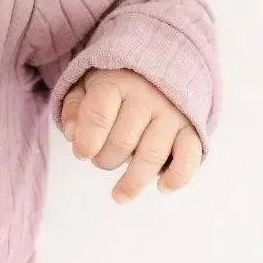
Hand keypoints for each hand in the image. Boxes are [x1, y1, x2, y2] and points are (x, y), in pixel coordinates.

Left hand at [59, 67, 202, 203]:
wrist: (163, 66)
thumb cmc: (117, 83)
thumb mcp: (87, 84)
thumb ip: (74, 107)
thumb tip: (71, 135)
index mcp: (118, 82)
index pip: (99, 115)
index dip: (87, 140)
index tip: (81, 154)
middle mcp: (148, 97)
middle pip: (123, 141)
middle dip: (106, 160)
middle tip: (100, 161)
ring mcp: (172, 114)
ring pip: (152, 155)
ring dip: (133, 181)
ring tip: (119, 195)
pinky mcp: (192, 129)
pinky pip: (189, 157)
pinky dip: (177, 177)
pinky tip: (162, 187)